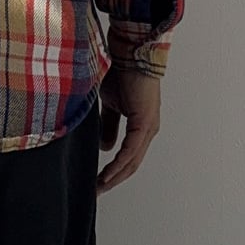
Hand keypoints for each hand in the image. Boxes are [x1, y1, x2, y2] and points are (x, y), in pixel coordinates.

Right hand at [96, 65, 160, 196]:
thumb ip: (108, 126)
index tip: (97, 181)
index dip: (113, 171)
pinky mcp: (144, 123)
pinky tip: (108, 173)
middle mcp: (148, 130)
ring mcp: (148, 128)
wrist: (128, 53)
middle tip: (97, 191)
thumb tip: (106, 148)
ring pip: (132, 161)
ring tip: (100, 187)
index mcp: (140, 126)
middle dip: (113, 180)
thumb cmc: (119, 73)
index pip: (127, 156)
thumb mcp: (109, 104)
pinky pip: (131, 149)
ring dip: (115, 176)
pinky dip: (119, 163)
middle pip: (132, 164)